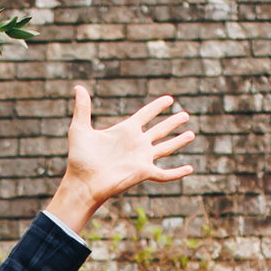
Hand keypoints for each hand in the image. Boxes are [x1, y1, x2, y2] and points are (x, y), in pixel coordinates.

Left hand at [45, 84, 198, 233]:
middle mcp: (136, 143)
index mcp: (125, 131)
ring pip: (166, 148)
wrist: (82, 182)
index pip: (146, 114)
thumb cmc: (79, 159)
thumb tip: (78, 87)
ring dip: (179, 141)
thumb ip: (82, 108)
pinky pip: (165, 173)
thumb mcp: (80, 129)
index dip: (157, 106)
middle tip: (186, 114)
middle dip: (173, 122)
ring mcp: (141, 158)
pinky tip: (190, 169)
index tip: (169, 99)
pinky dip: (177, 172)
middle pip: (160, 130)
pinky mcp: (143, 172)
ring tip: (191, 134)